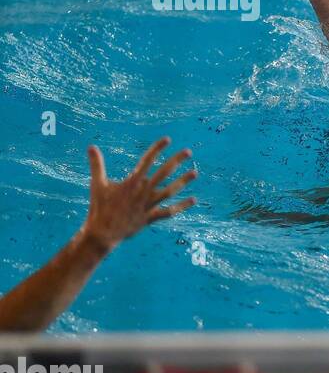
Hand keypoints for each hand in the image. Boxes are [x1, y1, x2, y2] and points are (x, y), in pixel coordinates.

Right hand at [81, 138, 197, 251]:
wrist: (102, 233)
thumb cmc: (99, 207)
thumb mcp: (97, 184)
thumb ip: (96, 165)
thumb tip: (91, 146)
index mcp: (132, 182)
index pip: (147, 161)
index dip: (157, 149)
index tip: (167, 139)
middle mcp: (143, 192)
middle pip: (163, 173)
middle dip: (176, 161)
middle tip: (188, 152)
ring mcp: (148, 205)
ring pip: (169, 191)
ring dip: (183, 182)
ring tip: (195, 173)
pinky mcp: (150, 218)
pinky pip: (169, 212)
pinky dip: (181, 206)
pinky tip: (194, 200)